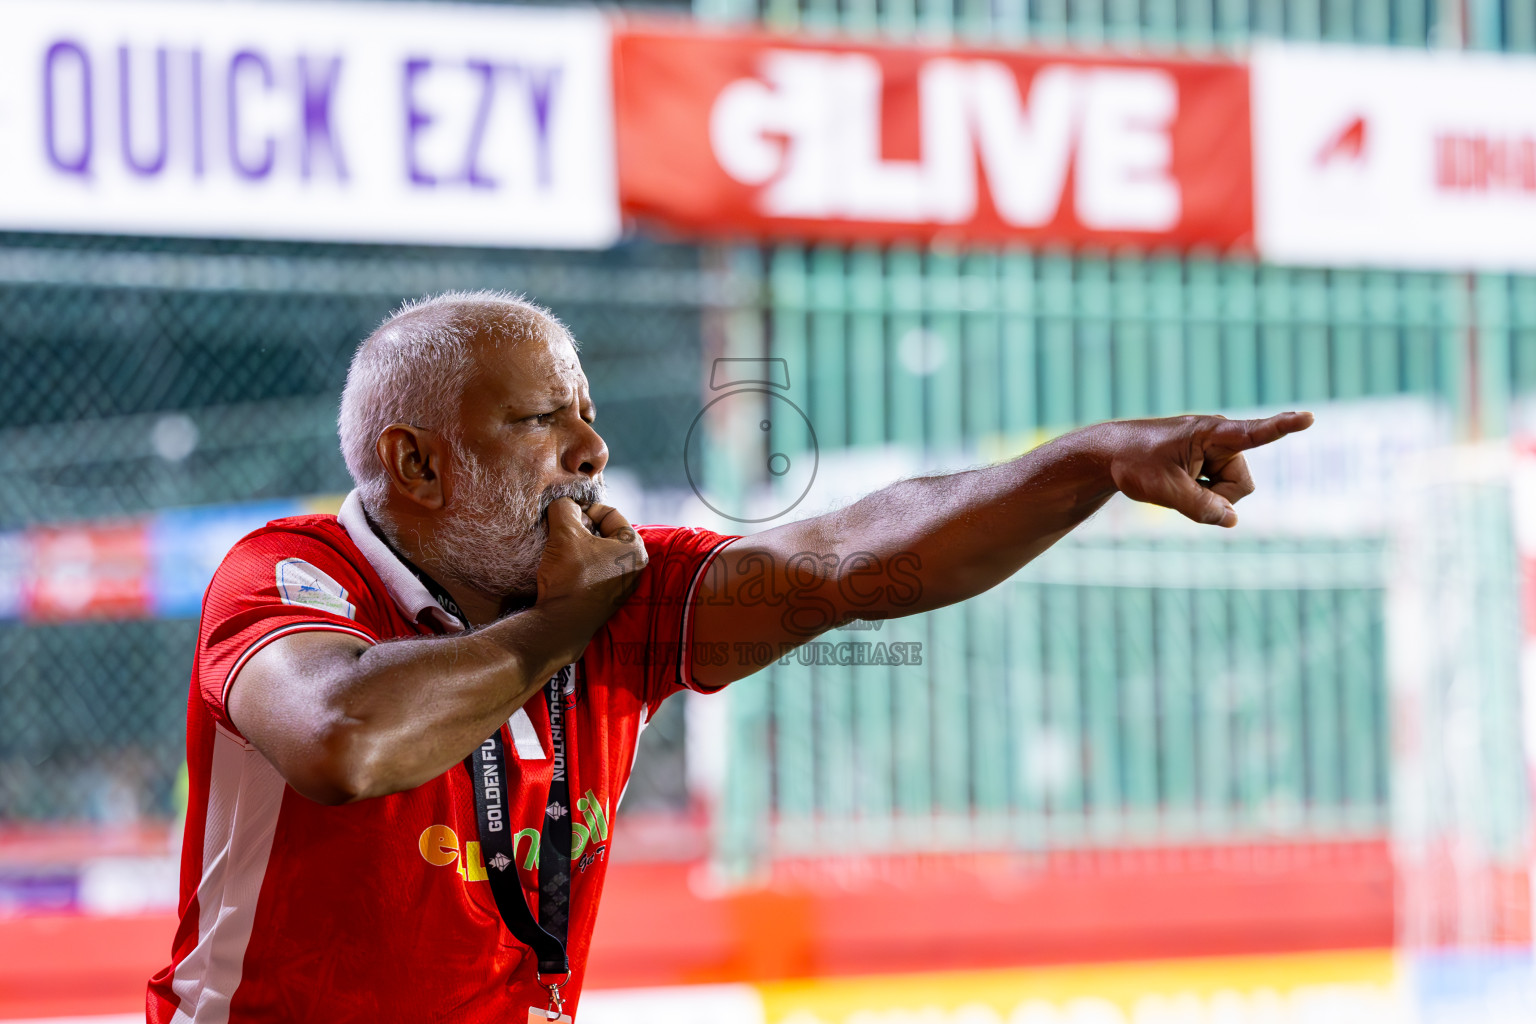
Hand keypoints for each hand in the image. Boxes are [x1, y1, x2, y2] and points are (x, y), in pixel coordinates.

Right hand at [535, 498, 648, 628]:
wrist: (562, 624)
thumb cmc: (570, 577)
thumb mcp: (565, 534)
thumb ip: (565, 509)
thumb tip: (564, 504)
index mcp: (634, 548)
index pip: (610, 513)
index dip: (585, 508)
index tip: (566, 513)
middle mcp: (635, 567)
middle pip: (606, 532)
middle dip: (582, 527)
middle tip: (561, 530)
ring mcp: (622, 585)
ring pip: (599, 552)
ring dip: (579, 545)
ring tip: (560, 547)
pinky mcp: (608, 598)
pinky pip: (595, 570)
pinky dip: (580, 563)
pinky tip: (563, 566)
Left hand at [1104, 412, 1312, 527]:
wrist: (1110, 454)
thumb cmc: (1134, 464)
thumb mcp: (1164, 491)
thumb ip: (1200, 508)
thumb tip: (1232, 520)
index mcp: (1210, 433)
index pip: (1253, 433)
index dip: (1282, 427)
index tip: (1308, 417)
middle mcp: (1220, 438)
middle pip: (1241, 485)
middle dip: (1218, 497)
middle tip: (1182, 490)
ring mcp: (1216, 450)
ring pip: (1232, 490)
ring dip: (1207, 496)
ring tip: (1176, 482)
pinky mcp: (1210, 460)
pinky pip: (1219, 489)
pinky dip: (1202, 494)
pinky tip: (1180, 484)